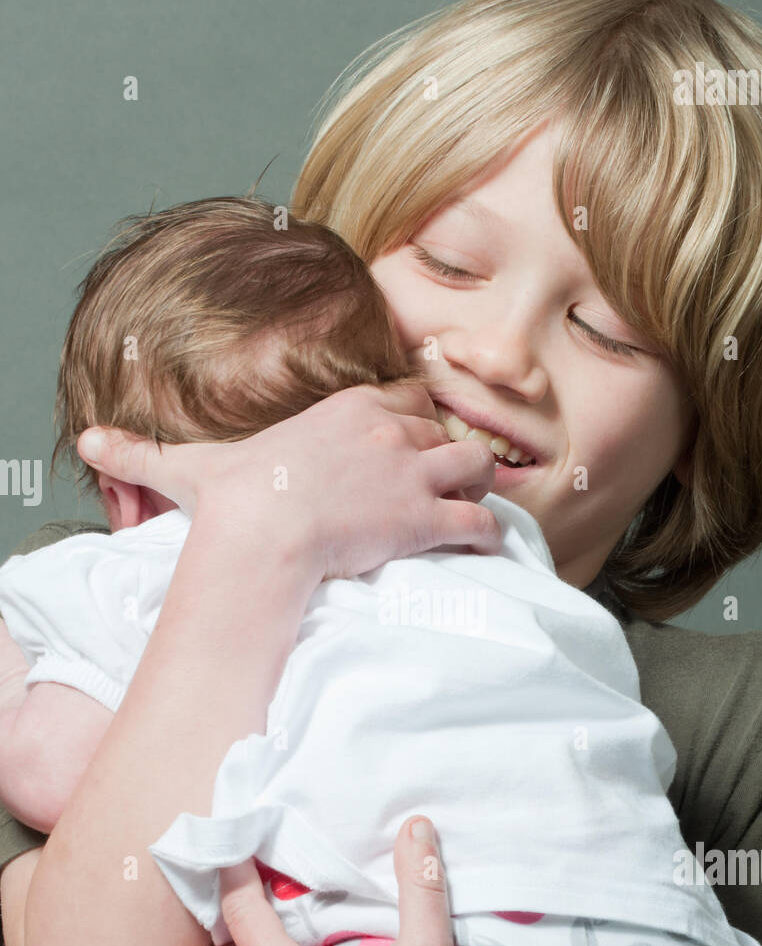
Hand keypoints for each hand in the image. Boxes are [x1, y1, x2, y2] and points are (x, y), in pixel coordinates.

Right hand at [76, 381, 501, 583]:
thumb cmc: (234, 502)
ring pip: (474, 465)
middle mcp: (389, 432)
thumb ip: (149, 452)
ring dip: (478, 487)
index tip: (412, 443)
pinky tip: (485, 548)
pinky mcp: (425, 517)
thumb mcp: (195, 469)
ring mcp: (411, 473)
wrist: (262, 536)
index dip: (415, 420)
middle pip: (445, 428)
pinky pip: (479, 520)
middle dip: (451, 453)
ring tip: (472, 508)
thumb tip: (88, 442)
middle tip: (447, 481)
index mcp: (347, 409)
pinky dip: (488, 535)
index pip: (404, 397)